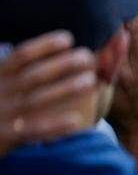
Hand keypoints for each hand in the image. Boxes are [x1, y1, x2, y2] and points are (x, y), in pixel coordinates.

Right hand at [0, 31, 96, 156]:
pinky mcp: (7, 136)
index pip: (20, 56)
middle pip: (33, 75)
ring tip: (91, 81)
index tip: (68, 38)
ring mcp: (3, 114)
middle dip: (61, 65)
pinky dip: (55, 125)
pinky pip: (34, 129)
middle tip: (88, 57)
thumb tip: (52, 48)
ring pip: (36, 100)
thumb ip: (16, 70)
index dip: (44, 45)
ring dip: (65, 90)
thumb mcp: (0, 82)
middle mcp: (0, 92)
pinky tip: (77, 119)